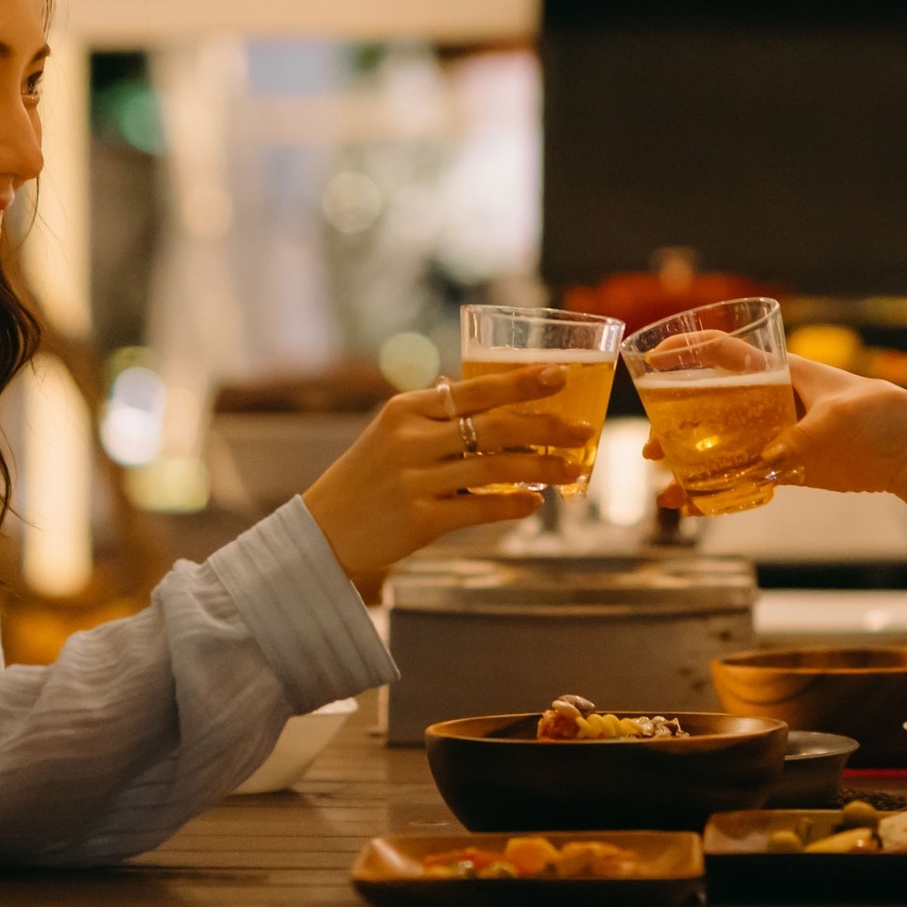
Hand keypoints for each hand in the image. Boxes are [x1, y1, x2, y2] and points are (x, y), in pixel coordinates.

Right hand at [302, 366, 585, 581]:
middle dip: (546, 427)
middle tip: (584, 430)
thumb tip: (486, 393)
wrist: (322, 530)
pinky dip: (512, 505)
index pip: (474, 390)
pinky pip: (479, 508)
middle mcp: (410, 440)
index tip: (561, 376)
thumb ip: (435, 414)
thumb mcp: (391, 433)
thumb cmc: (366, 477)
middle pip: (493, 427)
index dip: (521, 382)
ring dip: (541, 468)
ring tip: (572, 469)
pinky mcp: (419, 520)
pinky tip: (535, 503)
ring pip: (494, 468)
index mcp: (406, 409)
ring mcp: (414, 481)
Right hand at [639, 355, 906, 510]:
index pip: (723, 353)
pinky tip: (696, 507)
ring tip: (664, 482)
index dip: (686, 352)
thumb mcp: (841, 417)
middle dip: (675, 424)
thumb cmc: (881, 414)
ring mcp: (778, 434)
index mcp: (780, 372)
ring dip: (692, 462)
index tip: (653, 359)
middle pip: (711, 406)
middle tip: (650, 446)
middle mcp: (771, 401)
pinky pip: (745, 477)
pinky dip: (720, 492)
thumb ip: (801, 437)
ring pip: (722, 445)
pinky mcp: (790, 467)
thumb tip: (765, 463)